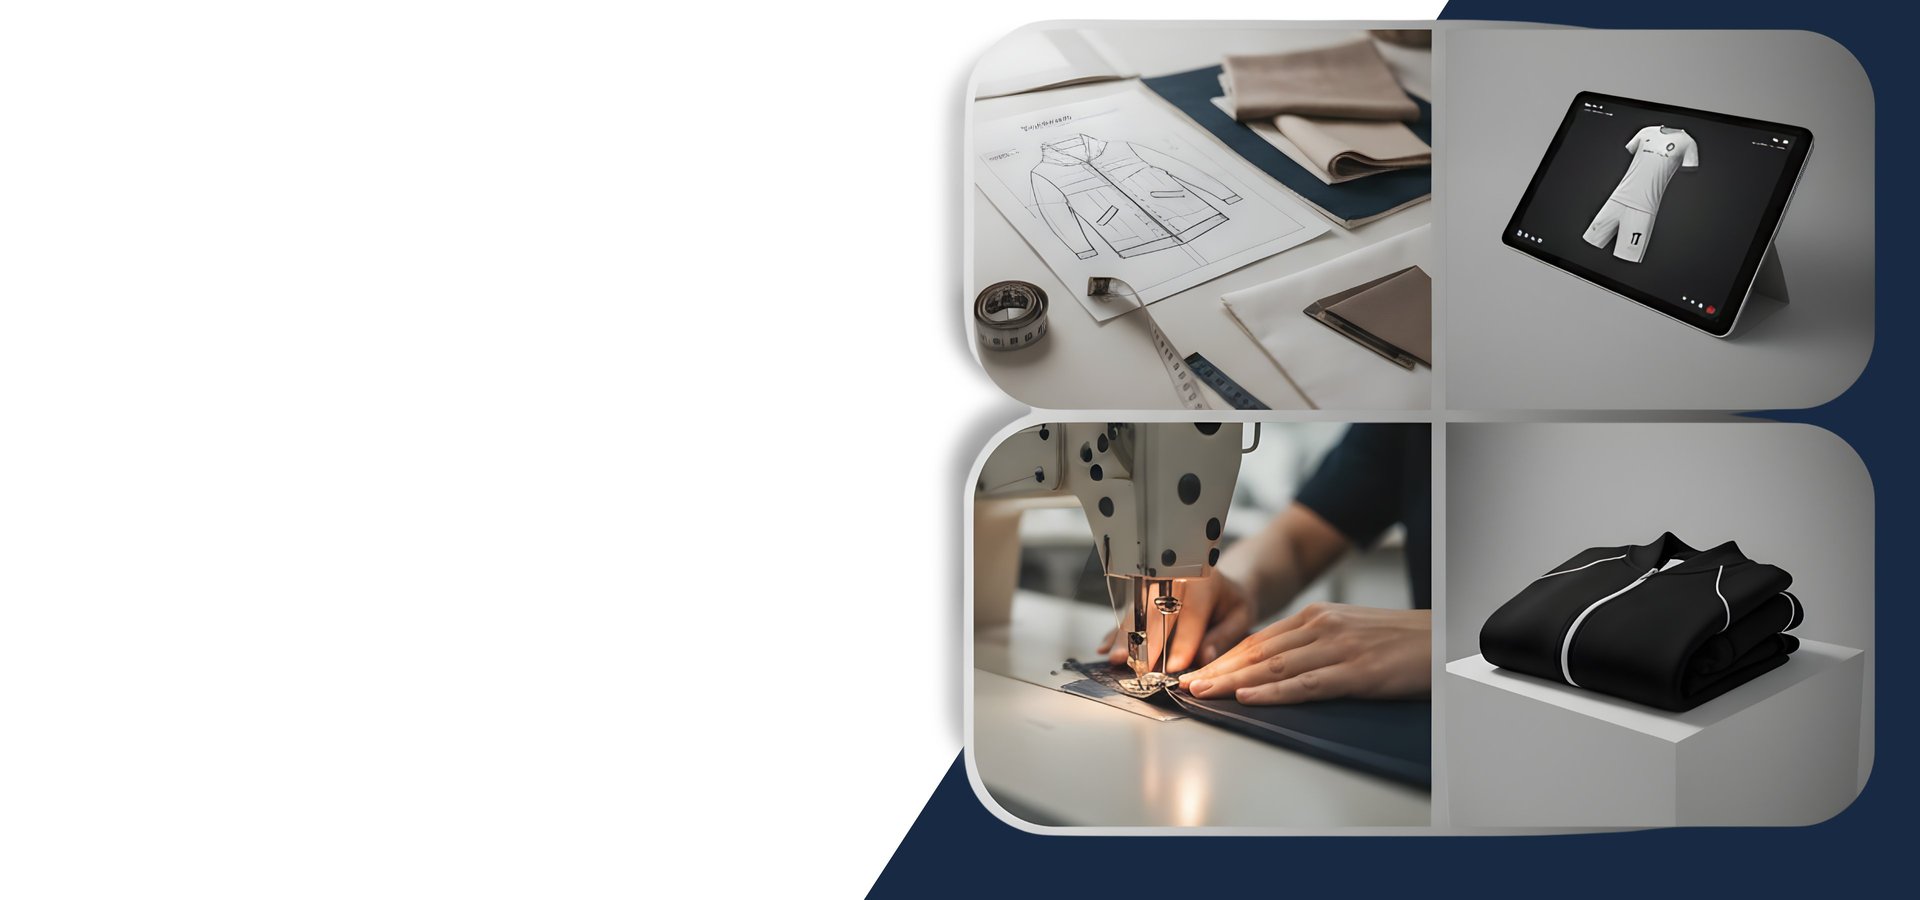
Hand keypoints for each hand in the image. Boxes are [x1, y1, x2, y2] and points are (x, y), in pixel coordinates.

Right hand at [1095, 572, 1252, 673]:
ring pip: (1137, 613)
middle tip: (1137, 666)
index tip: (1174, 666)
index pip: (1191, 615)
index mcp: (1204, 582)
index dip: (1182, 642)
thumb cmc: (1232, 601)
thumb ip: (1224, 636)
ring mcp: (1155, 585)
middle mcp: (1175, 579)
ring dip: (1125, 638)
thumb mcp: (1241, 615)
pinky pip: (1127, 614)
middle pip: (1157, 612)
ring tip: (1117, 659)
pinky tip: (1105, 648)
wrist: (1221, 582)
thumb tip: (1204, 657)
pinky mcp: (1142, 596)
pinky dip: (1115, 633)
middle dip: (1146, 641)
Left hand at [1178, 604, 1429, 704]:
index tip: (1196, 671)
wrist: (1445, 640)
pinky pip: (1307, 683)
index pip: (1258, 639)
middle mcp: (1321, 627)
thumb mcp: (1348, 633)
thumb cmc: (1399, 641)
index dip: (1223, 657)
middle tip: (1187, 684)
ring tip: (1205, 692)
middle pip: (1258, 651)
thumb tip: (1273, 666)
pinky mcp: (1357, 672)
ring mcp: (1338, 648)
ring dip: (1234, 681)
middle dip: (1218, 669)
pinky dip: (1274, 692)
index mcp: (1317, 617)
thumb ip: (1312, 645)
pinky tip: (1250, 697)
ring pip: (1274, 667)